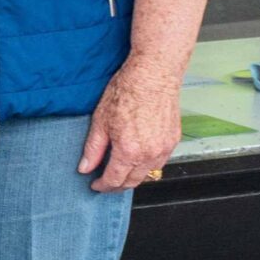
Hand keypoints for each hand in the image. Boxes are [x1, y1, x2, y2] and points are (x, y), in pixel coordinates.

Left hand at [78, 58, 183, 191]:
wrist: (153, 74)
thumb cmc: (127, 91)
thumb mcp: (101, 120)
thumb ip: (93, 149)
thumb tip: (85, 167)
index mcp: (129, 151)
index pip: (114, 180)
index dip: (102, 186)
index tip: (95, 185)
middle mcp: (149, 154)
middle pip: (133, 182)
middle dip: (118, 185)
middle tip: (106, 182)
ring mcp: (164, 148)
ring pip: (149, 174)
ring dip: (134, 177)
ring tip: (121, 171)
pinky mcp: (173, 140)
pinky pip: (160, 162)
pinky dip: (148, 165)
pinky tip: (138, 158)